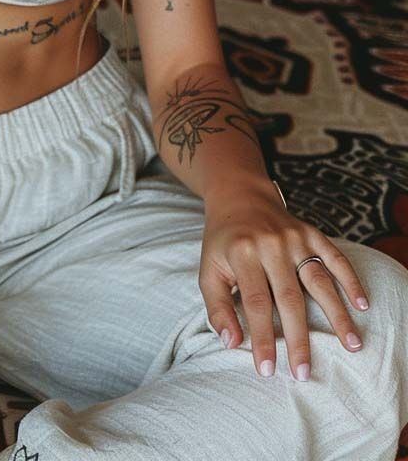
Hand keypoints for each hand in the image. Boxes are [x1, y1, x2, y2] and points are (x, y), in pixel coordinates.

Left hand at [199, 177, 370, 380]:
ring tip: (352, 345)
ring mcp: (294, 237)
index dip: (261, 337)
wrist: (239, 196)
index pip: (255, 302)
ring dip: (336, 314)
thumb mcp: (208, 270)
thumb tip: (231, 343)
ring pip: (319, 280)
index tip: (267, 369)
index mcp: (242, 253)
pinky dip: (350, 279)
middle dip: (298, 339)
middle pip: (289, 297)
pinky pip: (335, 256)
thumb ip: (217, 308)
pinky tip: (361, 304)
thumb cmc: (223, 242)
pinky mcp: (311, 232)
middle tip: (304, 372)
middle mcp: (270, 244)